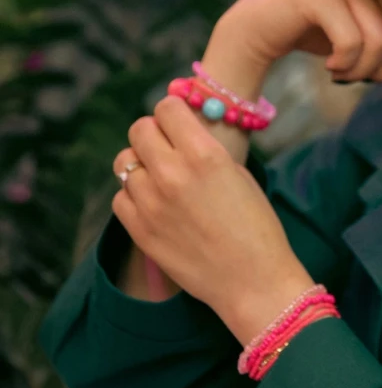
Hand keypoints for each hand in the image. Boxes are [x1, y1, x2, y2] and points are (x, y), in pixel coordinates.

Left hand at [112, 96, 314, 343]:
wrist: (252, 280)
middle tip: (167, 148)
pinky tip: (155, 205)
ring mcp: (151, 203)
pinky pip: (120, 197)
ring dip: (142, 165)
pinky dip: (133, 196)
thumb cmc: (256, 225)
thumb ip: (203, 150)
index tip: (179, 123)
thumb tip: (179, 135)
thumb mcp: (237, 174)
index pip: (167, 108)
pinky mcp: (139, 231)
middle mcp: (172, 173)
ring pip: (125, 163)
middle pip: (139, 129)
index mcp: (204, 155)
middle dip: (153, 134)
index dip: (173, 113)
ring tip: (161, 180)